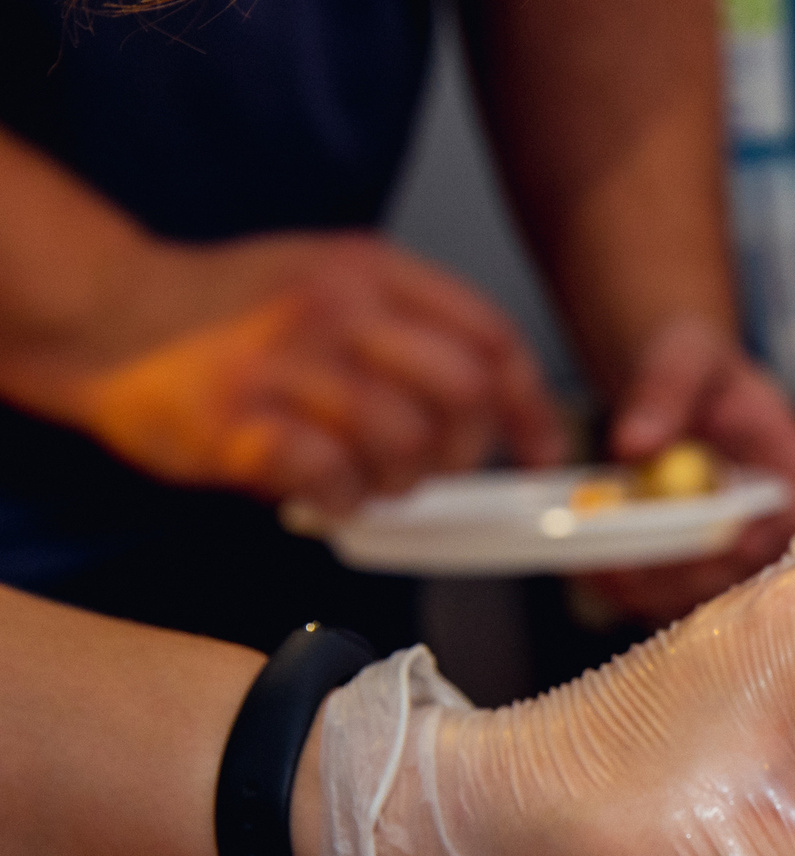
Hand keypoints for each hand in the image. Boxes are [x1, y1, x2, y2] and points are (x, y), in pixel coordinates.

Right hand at [51, 232, 564, 515]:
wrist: (109, 316)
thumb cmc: (233, 314)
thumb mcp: (333, 281)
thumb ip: (414, 329)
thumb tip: (506, 408)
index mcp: (371, 271)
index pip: (491, 337)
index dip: (530, 406)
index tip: (541, 451)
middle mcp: (335, 309)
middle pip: (463, 393)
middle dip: (466, 450)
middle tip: (433, 468)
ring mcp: (285, 365)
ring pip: (404, 441)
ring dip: (402, 482)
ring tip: (368, 479)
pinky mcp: (239, 424)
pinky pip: (332, 479)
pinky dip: (345, 501)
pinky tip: (325, 492)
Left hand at [573, 315, 794, 626]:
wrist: (678, 386)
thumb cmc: (698, 367)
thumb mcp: (686, 356)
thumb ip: (664, 391)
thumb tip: (634, 444)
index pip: (768, 535)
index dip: (709, 543)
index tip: (649, 535)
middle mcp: (783, 534)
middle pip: (731, 579)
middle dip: (664, 573)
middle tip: (603, 560)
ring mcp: (743, 561)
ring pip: (695, 598)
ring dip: (638, 585)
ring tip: (589, 560)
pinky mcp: (703, 575)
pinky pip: (664, 597)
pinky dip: (624, 586)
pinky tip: (592, 564)